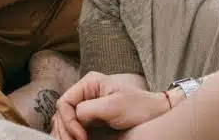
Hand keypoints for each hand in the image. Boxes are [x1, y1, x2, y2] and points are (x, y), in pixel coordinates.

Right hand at [53, 72, 170, 138]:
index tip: (81, 137)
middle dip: (65, 131)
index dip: (68, 121)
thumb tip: (75, 118)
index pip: (64, 102)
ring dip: (65, 135)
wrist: (157, 118)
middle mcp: (84, 95)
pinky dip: (70, 137)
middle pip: (61, 114)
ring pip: (63, 123)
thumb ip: (88, 109)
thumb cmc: (140, 108)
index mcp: (89, 84)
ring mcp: (86, 109)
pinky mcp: (90, 122)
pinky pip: (73, 130)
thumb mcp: (114, 106)